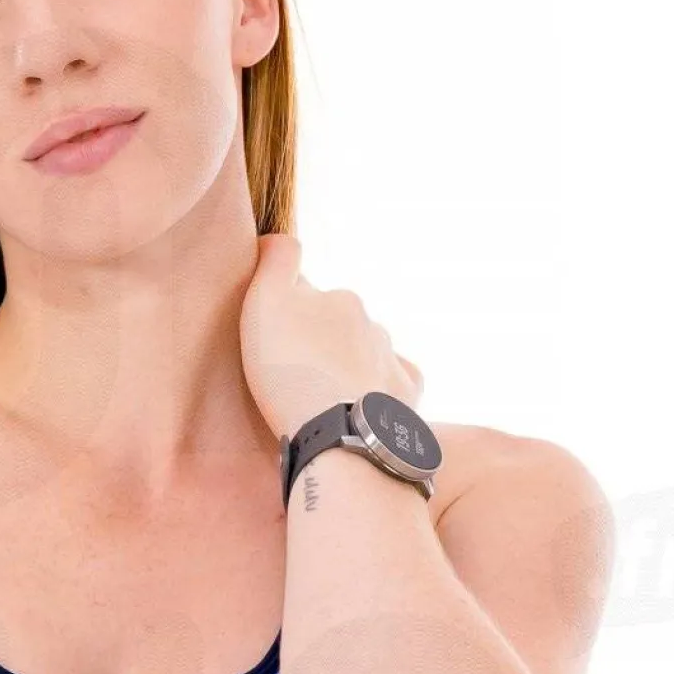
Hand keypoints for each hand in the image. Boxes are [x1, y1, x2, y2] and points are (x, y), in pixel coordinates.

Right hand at [239, 231, 424, 442]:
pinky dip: (380, 389)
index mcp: (340, 299)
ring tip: (325, 399)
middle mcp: (372, 324)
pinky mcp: (407, 395)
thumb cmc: (291, 371)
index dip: (287, 318)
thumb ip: (276, 262)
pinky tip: (363, 405)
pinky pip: (395, 383)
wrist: (338, 436)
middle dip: (323, 343)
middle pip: (340, 328)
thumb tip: (279, 237)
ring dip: (349, 367)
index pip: (308, 298)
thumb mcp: (266, 303)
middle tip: (296, 376)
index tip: (274, 344)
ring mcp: (392, 360)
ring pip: (367, 354)